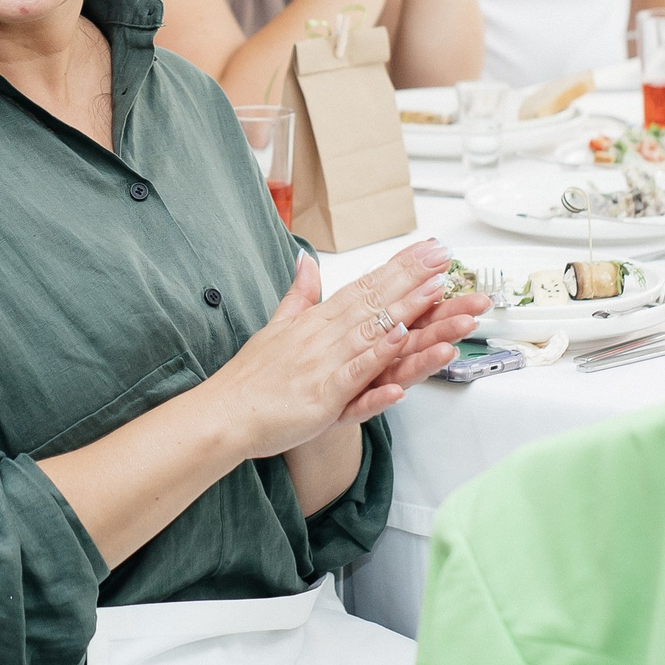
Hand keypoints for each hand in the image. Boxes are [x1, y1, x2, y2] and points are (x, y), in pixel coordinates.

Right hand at [200, 241, 470, 461]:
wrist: (222, 414)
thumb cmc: (249, 379)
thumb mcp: (276, 326)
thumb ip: (299, 294)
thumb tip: (306, 260)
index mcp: (315, 321)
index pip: (363, 287)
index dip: (397, 268)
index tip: (426, 250)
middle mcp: (321, 336)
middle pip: (374, 302)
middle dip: (412, 278)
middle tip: (442, 257)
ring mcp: (323, 364)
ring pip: (372, 332)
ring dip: (406, 310)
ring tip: (435, 291)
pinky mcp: (323, 395)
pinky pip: (356, 373)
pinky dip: (378, 356)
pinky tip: (399, 340)